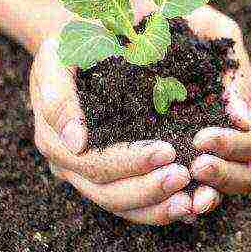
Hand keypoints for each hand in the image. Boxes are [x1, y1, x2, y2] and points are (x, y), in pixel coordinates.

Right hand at [29, 37, 192, 224]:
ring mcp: (90, 175)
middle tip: (185, 175)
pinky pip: (136, 204)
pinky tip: (195, 204)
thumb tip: (77, 143)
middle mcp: (70, 164)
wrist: (86, 43)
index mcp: (54, 137)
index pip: (92, 162)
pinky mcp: (114, 177)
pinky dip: (164, 208)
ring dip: (159, 206)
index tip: (167, 151)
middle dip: (148, 187)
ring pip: (123, 205)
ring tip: (195, 200)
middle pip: (108, 191)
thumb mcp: (58, 56)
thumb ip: (59, 94)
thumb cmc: (77, 44)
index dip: (129, 162)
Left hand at [184, 6, 250, 218]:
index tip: (202, 137)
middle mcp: (229, 132)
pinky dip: (183, 200)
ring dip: (207, 194)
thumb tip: (244, 118)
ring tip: (185, 192)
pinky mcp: (177, 157)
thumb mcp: (214, 30)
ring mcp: (205, 149)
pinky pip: (188, 190)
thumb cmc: (183, 16)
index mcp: (243, 106)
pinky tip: (169, 202)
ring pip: (218, 188)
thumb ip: (235, 70)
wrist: (143, 12)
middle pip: (243, 172)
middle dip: (223, 173)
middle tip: (194, 163)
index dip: (234, 145)